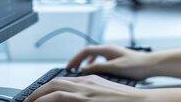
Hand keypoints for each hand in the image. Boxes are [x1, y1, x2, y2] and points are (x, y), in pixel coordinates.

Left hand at [25, 75, 144, 101]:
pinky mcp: (86, 99)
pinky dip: (46, 100)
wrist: (142, 101)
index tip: (39, 97)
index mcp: (91, 81)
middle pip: (55, 82)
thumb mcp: (105, 96)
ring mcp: (86, 90)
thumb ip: (91, 97)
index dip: (48, 89)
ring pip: (54, 88)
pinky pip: (59, 97)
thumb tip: (82, 100)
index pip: (64, 81)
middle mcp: (87, 83)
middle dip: (38, 92)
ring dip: (38, 96)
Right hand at [66, 45, 152, 80]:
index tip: (68, 68)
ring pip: (94, 56)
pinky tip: (95, 72)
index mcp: (107, 49)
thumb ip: (97, 67)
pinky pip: (101, 59)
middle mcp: (109, 49)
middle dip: (78, 60)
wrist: (151, 65)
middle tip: (71, 70)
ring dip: (85, 63)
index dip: (75, 59)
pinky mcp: (117, 58)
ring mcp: (113, 53)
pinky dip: (94, 64)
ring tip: (80, 71)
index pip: (85, 51)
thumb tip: (83, 69)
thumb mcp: (114, 68)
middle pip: (88, 52)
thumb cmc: (135, 66)